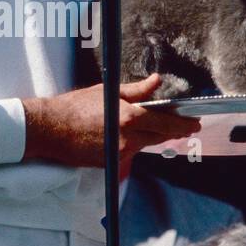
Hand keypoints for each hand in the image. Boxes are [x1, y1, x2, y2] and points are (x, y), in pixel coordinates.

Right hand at [23, 73, 198, 167]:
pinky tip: (118, 134)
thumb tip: (156, 82)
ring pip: (144, 145)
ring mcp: (119, 154)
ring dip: (147, 136)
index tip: (195, 123)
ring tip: (139, 124)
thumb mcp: (108, 92)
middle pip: (159, 137)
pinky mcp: (111, 164)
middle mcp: (128, 139)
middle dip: (171, 131)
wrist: (50, 130)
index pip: (166, 123)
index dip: (183, 124)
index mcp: (130, 118)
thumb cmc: (75, 106)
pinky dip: (130, 143)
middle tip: (182, 125)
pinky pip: (128, 153)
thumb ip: (137, 90)